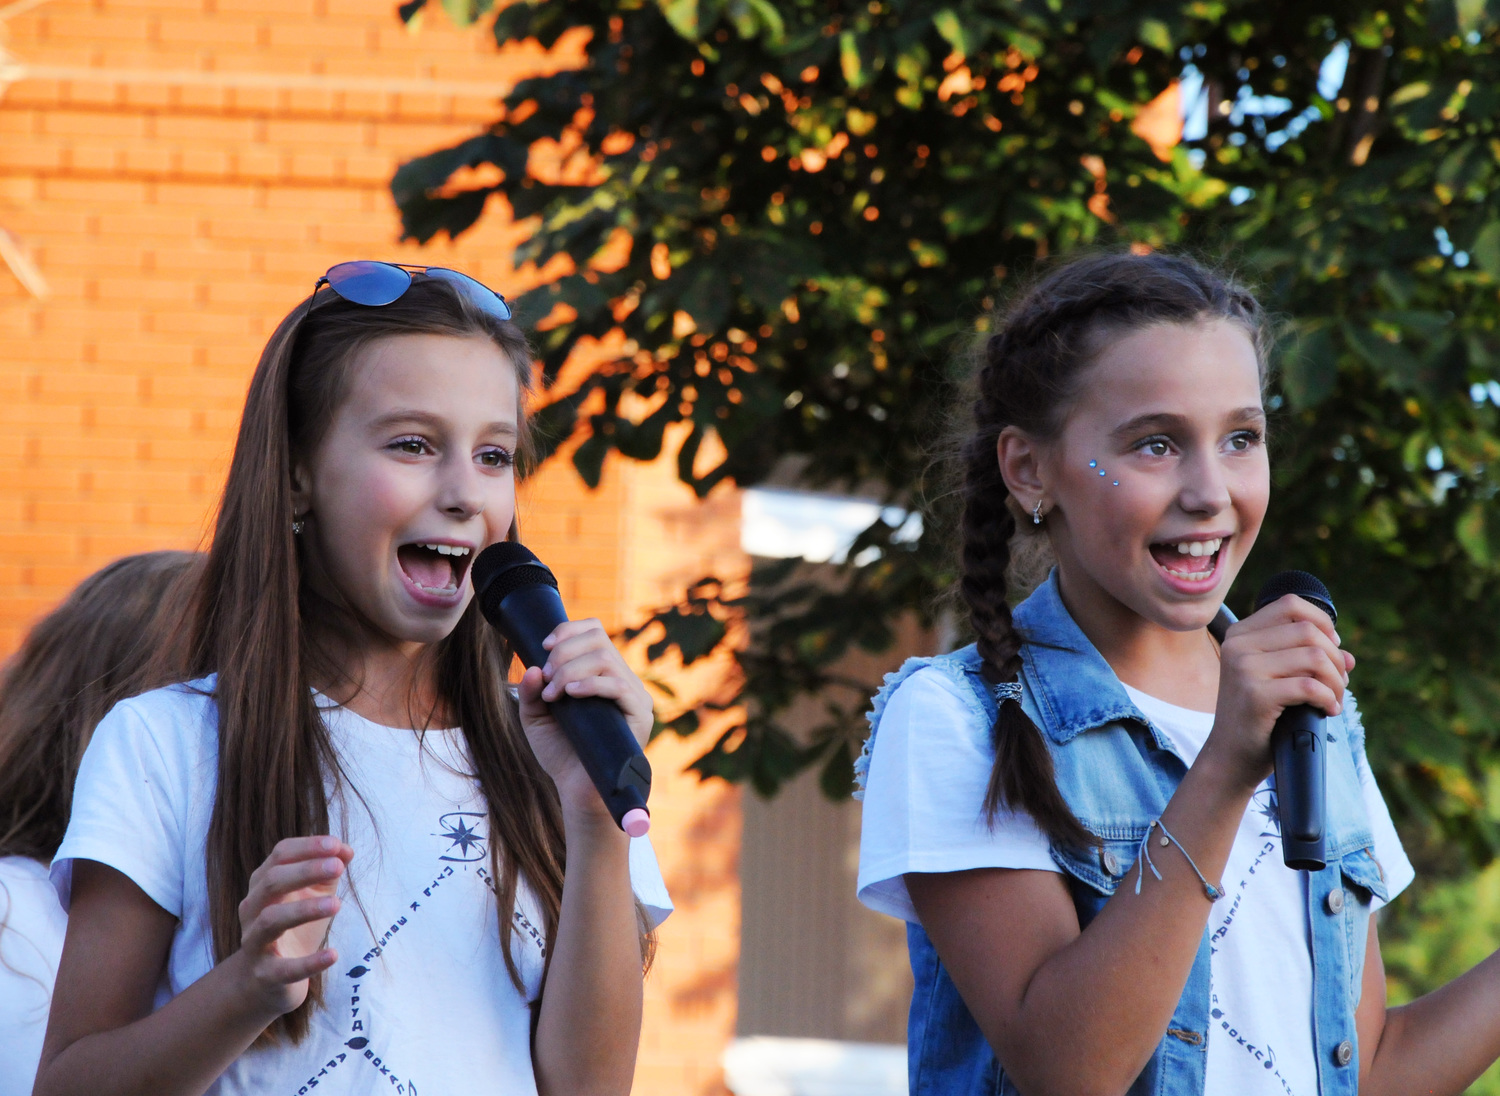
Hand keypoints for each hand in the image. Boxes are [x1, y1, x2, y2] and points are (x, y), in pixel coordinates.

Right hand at [231, 835, 353, 1019]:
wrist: (265, 981)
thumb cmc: (294, 928)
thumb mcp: (313, 896)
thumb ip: (327, 872)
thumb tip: (346, 850)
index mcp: (263, 884)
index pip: (279, 856)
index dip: (306, 847)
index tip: (335, 845)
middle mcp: (253, 909)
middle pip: (271, 882)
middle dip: (305, 871)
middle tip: (338, 867)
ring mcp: (255, 942)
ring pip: (270, 920)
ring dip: (304, 909)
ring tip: (336, 904)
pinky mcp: (265, 974)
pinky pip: (284, 969)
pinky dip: (309, 962)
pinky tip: (333, 955)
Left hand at [518, 619, 652, 819]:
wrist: (578, 791)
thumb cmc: (561, 753)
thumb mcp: (536, 718)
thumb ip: (531, 693)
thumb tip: (533, 668)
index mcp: (602, 674)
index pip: (595, 631)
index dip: (569, 630)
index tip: (544, 647)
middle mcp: (622, 679)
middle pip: (599, 639)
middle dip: (564, 652)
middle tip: (547, 680)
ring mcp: (634, 696)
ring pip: (606, 658)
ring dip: (571, 670)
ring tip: (554, 694)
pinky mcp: (639, 715)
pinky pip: (619, 686)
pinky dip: (590, 684)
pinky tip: (570, 695)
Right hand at [1207, 593, 1354, 786]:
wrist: (1231, 756)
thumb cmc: (1258, 716)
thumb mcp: (1276, 678)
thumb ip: (1306, 659)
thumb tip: (1348, 656)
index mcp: (1240, 634)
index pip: (1290, 604)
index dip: (1322, 622)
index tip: (1330, 649)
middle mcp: (1238, 645)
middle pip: (1308, 631)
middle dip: (1335, 658)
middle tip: (1337, 683)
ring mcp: (1243, 668)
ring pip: (1314, 657)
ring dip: (1335, 681)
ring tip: (1333, 698)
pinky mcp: (1255, 694)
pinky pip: (1310, 686)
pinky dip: (1329, 698)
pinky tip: (1328, 710)